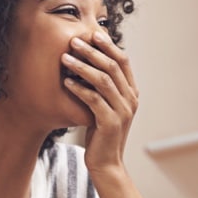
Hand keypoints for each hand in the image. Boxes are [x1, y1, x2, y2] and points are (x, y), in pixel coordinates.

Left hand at [61, 32, 137, 172]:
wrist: (106, 163)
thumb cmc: (101, 133)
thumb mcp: (106, 106)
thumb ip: (104, 87)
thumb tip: (89, 62)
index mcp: (131, 93)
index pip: (123, 61)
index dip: (108, 45)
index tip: (92, 34)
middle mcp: (131, 100)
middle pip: (113, 66)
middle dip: (92, 51)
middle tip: (73, 41)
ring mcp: (122, 111)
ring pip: (103, 80)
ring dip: (82, 67)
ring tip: (65, 59)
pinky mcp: (110, 123)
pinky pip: (94, 99)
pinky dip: (79, 88)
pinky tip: (66, 82)